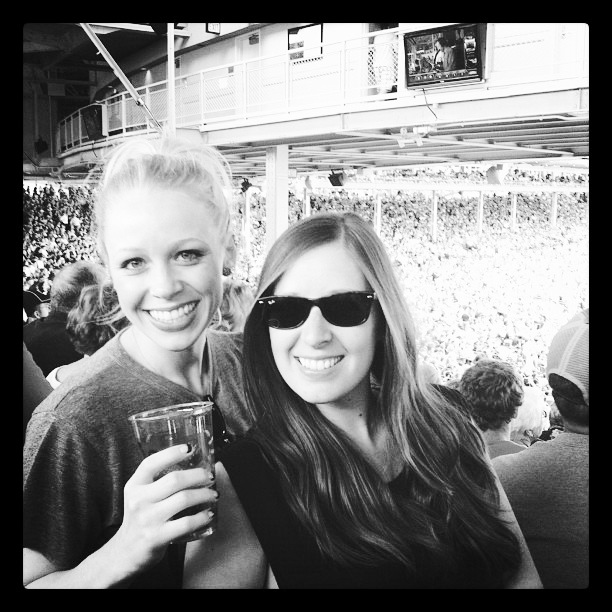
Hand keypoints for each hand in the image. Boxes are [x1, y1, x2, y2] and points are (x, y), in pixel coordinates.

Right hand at [112, 445, 215, 575]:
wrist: (125, 553)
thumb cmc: (141, 518)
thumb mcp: (141, 496)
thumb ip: (158, 481)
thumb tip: (192, 464)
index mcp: (135, 485)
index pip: (150, 463)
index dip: (171, 453)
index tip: (189, 448)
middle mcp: (139, 500)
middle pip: (174, 480)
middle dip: (198, 475)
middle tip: (210, 476)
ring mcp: (147, 519)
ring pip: (184, 499)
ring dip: (205, 494)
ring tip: (214, 494)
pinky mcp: (156, 537)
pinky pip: (186, 523)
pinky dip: (202, 517)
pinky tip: (209, 514)